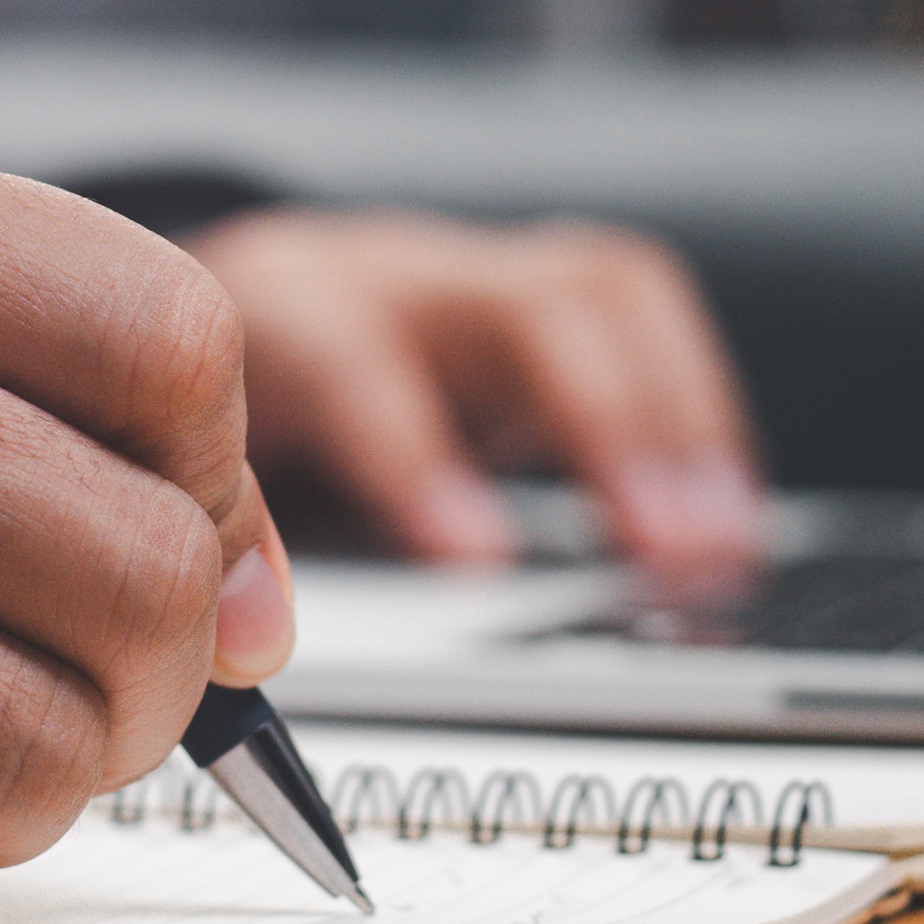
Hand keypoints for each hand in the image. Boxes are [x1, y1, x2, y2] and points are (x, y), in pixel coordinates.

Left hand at [181, 209, 761, 572]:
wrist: (237, 308)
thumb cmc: (219, 408)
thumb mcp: (199, 470)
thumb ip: (240, 544)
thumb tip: (269, 651)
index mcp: (281, 311)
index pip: (351, 361)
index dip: (417, 456)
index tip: (478, 563)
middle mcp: (397, 273)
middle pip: (529, 304)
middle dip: (611, 426)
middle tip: (663, 553)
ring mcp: (485, 275)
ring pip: (609, 293)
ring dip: (681, 423)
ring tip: (715, 542)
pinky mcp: (551, 302)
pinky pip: (651, 328)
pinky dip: (700, 421)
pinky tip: (724, 511)